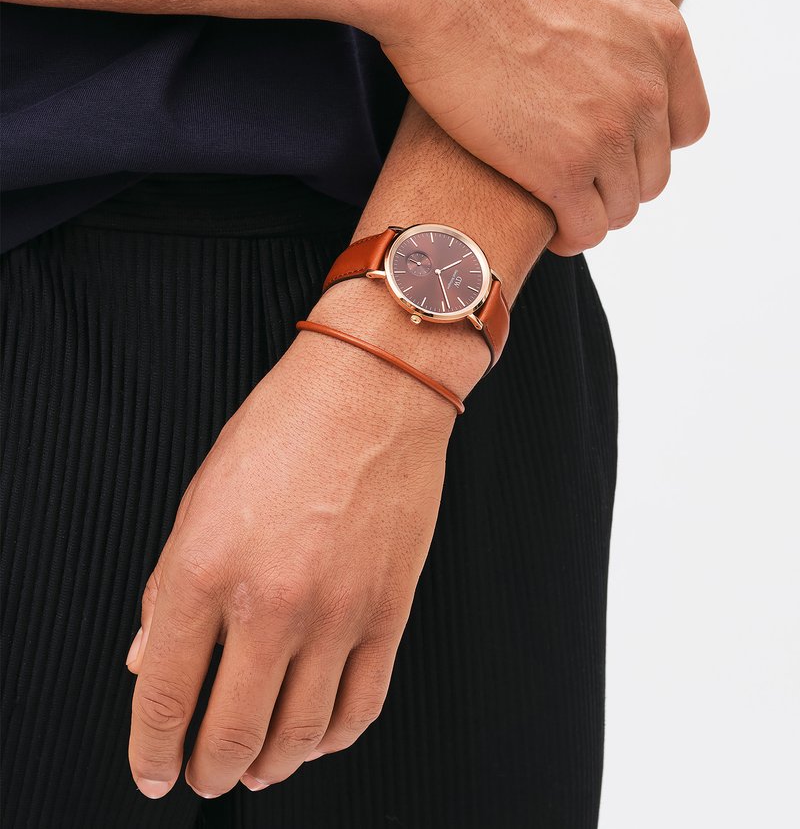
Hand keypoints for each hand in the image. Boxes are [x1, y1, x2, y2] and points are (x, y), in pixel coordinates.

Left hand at [124, 324, 456, 799]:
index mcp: (205, 569)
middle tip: (202, 774)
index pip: (165, 695)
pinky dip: (331, 739)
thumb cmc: (286, 426)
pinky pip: (360, 706)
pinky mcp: (390, 610)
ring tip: (256, 768)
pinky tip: (314, 738)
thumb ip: (168, 587)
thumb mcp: (201, 496)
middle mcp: (270, 602)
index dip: (151, 750)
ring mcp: (336, 612)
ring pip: (298, 737)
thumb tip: (148, 658)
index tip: (152, 769)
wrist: (374, 387)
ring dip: (268, 769)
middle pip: (231, 736)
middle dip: (207, 772)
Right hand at [372, 0, 716, 255]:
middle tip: (573, 178)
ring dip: (594, 211)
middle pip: (653, 171)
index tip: (609, 142)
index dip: (650, 141)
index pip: (687, 123)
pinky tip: (547, 228)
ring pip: (622, 206)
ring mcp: (606, 135)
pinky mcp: (559, 171)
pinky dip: (571, 235)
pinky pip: (586, 229)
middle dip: (617, 180)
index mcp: (665, 37)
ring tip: (557, 205)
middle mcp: (648, 91)